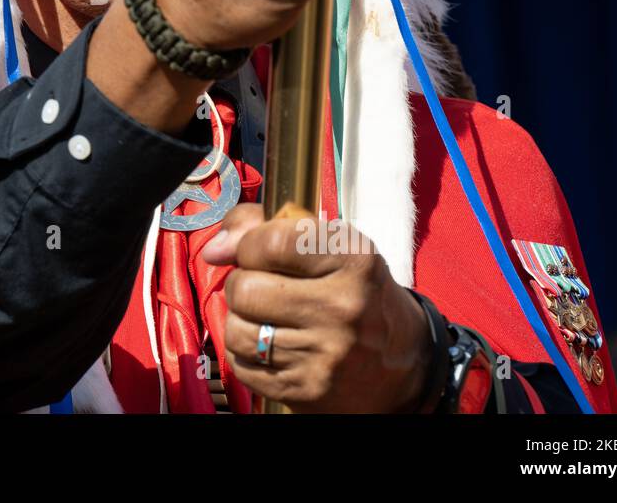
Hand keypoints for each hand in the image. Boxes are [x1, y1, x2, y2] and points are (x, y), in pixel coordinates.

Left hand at [202, 203, 431, 412]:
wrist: (402, 367)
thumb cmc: (355, 293)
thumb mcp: (331, 246)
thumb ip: (265, 228)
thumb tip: (214, 249)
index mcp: (353, 260)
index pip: (270, 242)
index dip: (249, 245)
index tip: (257, 252)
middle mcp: (342, 307)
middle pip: (244, 288)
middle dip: (243, 284)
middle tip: (266, 288)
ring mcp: (324, 354)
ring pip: (236, 329)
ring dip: (243, 321)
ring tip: (269, 318)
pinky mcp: (305, 389)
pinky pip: (241, 364)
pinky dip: (248, 354)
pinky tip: (274, 347)